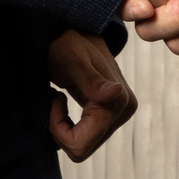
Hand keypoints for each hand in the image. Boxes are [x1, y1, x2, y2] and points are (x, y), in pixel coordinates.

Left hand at [46, 28, 136, 161]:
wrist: (72, 30)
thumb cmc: (67, 41)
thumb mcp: (72, 58)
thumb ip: (91, 80)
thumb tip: (116, 94)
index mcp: (117, 100)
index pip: (80, 144)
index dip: (58, 128)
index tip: (54, 98)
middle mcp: (125, 109)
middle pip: (83, 148)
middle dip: (61, 129)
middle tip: (55, 98)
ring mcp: (120, 112)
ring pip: (84, 145)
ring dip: (65, 126)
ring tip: (59, 97)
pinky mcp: (113, 113)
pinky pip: (86, 136)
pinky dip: (70, 124)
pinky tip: (65, 100)